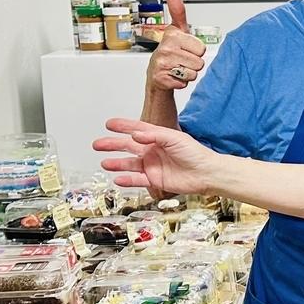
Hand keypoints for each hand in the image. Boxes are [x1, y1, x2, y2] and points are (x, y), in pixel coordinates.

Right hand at [95, 118, 220, 199]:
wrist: (206, 173)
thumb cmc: (195, 153)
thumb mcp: (174, 138)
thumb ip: (154, 135)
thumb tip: (134, 134)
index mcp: (157, 138)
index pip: (136, 130)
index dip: (122, 126)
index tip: (109, 124)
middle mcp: (152, 151)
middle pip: (127, 147)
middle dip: (112, 145)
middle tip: (98, 144)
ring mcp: (152, 166)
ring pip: (129, 164)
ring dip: (116, 163)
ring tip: (104, 163)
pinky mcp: (154, 179)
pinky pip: (137, 179)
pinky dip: (127, 179)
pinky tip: (117, 178)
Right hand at [146, 0, 206, 92]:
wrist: (157, 73)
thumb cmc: (171, 51)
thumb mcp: (177, 30)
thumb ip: (178, 12)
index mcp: (172, 35)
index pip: (201, 48)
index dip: (196, 51)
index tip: (185, 48)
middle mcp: (165, 48)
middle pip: (199, 62)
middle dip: (193, 64)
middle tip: (182, 60)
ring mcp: (162, 64)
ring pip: (193, 73)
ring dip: (188, 74)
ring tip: (177, 68)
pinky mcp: (161, 79)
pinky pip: (184, 83)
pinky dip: (181, 83)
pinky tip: (173, 76)